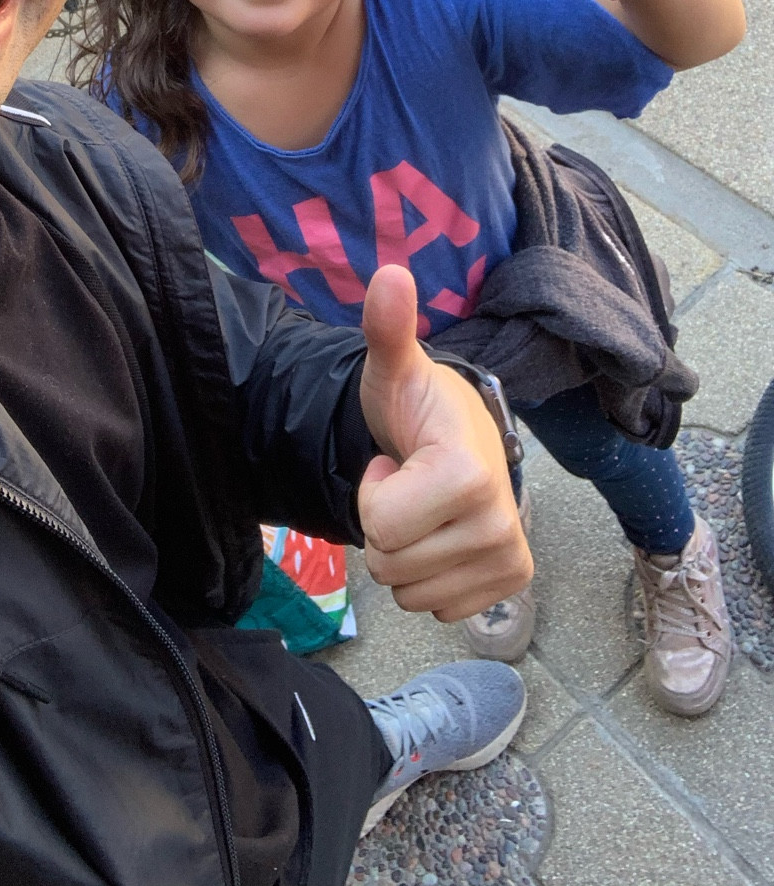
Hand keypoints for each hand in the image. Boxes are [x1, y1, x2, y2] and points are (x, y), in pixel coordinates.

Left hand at [357, 265, 531, 620]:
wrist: (458, 440)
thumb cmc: (419, 409)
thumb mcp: (393, 370)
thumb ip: (388, 329)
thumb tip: (390, 274)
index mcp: (470, 475)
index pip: (380, 528)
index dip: (374, 493)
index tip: (398, 462)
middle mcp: (501, 523)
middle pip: (391, 565)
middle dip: (386, 525)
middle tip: (411, 485)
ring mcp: (509, 557)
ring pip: (410, 593)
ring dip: (405, 552)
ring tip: (425, 506)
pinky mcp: (511, 584)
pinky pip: (436, 611)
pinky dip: (428, 577)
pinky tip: (440, 533)